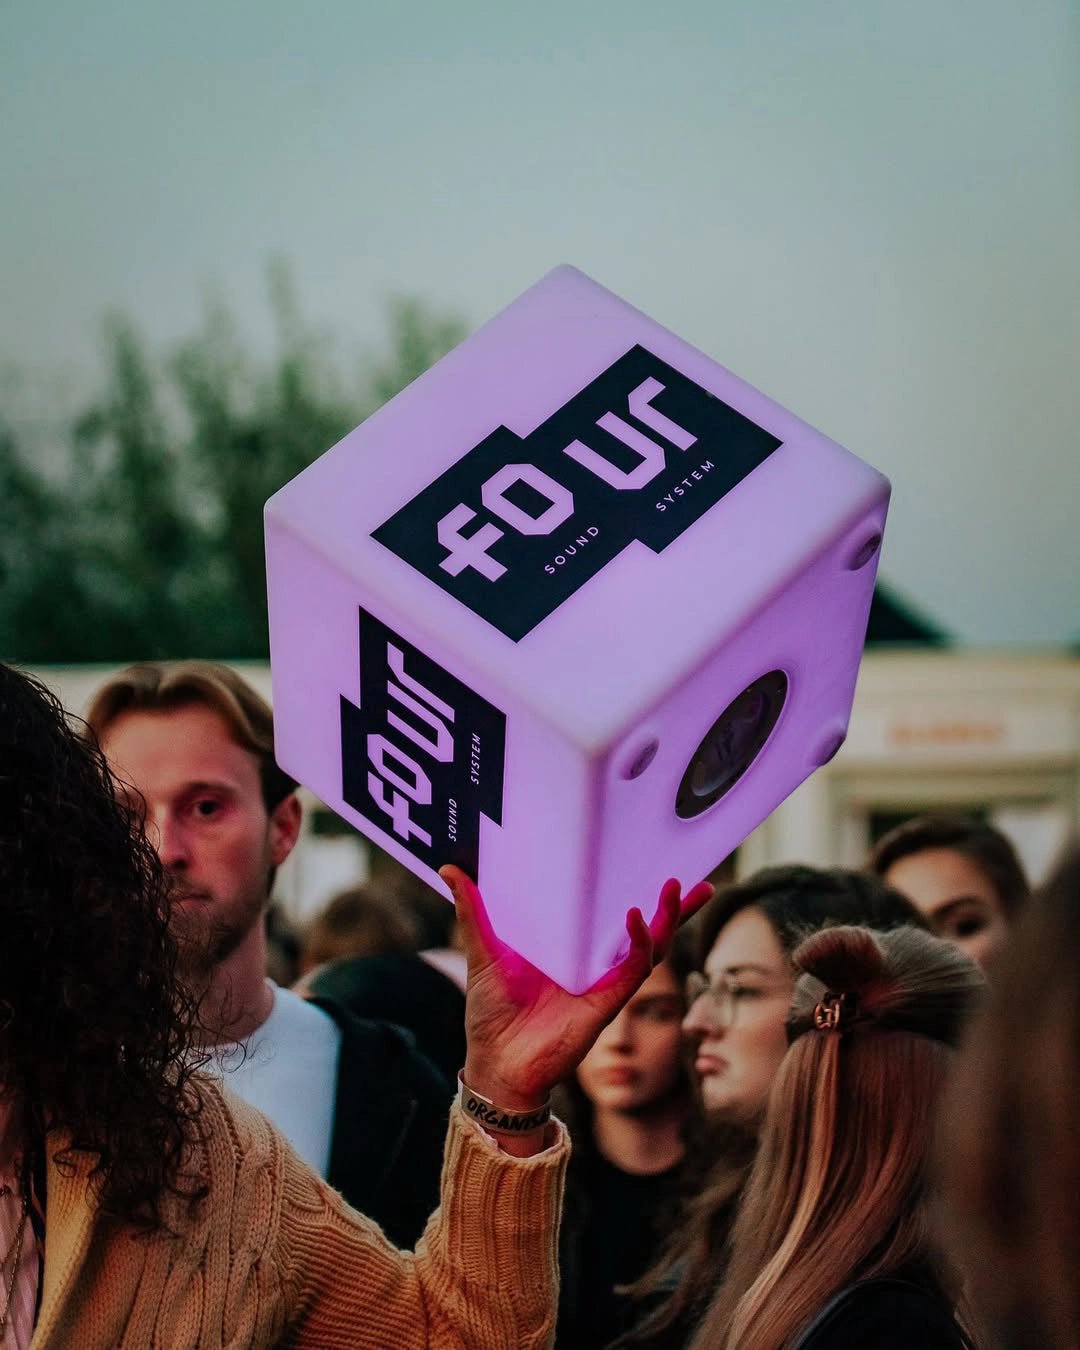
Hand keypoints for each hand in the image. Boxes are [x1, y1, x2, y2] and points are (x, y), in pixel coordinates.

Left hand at [441, 866, 712, 1111]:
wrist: (494, 1063)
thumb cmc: (490, 1012)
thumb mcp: (482, 950)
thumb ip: (473, 911)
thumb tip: (450, 867)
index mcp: (572, 949)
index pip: (614, 915)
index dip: (639, 892)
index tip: (658, 862)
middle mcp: (595, 965)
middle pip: (647, 930)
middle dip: (676, 908)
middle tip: (700, 881)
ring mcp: (604, 984)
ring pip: (650, 947)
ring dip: (668, 919)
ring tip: (676, 888)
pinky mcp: (605, 1002)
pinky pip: (632, 970)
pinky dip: (638, 944)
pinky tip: (637, 917)